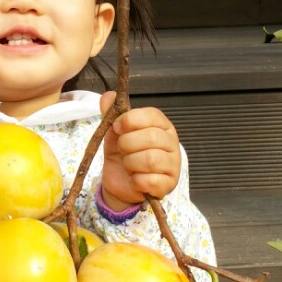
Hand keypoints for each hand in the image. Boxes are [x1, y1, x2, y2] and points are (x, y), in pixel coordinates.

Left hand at [99, 91, 181, 210]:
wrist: (122, 184)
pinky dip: (136, 180)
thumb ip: (112, 113)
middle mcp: (171, 142)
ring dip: (130, 163)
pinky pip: (150, 181)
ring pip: (150, 160)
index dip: (131, 120)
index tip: (116, 127)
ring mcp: (173, 164)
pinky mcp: (169, 184)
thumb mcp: (115, 132)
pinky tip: (134, 179)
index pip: (152, 115)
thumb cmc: (123, 154)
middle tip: (122, 149)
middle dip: (127, 144)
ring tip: (128, 164)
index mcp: (162, 125)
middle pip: (151, 137)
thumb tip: (107, 96)